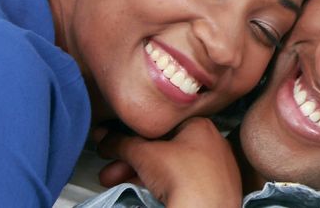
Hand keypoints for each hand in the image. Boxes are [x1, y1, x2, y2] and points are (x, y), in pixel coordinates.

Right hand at [95, 117, 240, 207]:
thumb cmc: (186, 178)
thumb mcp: (143, 154)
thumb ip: (121, 143)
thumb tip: (106, 139)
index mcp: (199, 126)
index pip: (159, 126)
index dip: (132, 138)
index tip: (116, 146)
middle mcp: (210, 144)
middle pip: (161, 149)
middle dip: (131, 161)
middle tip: (112, 169)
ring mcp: (213, 168)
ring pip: (169, 168)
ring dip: (139, 175)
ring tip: (118, 182)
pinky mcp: (210, 189)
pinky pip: (180, 182)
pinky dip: (160, 186)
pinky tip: (144, 192)